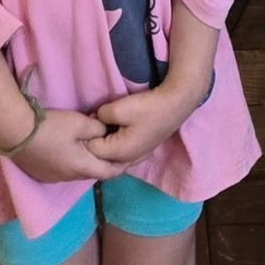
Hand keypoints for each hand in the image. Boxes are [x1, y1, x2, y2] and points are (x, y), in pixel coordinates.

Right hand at [7, 108, 123, 185]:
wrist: (13, 131)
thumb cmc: (50, 127)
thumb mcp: (81, 123)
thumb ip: (99, 130)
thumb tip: (106, 135)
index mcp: (82, 167)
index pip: (111, 173)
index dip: (123, 165)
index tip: (131, 156)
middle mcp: (69, 178)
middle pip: (94, 173)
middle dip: (105, 163)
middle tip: (113, 149)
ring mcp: (52, 178)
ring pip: (78, 172)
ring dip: (87, 162)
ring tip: (92, 148)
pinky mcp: (40, 174)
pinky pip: (63, 171)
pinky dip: (72, 163)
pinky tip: (70, 151)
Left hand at [88, 79, 203, 168]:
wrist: (176, 103)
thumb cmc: (148, 107)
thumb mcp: (117, 108)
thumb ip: (99, 117)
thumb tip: (97, 120)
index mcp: (120, 153)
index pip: (91, 149)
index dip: (88, 133)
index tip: (94, 118)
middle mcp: (129, 160)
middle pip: (101, 157)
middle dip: (97, 140)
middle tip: (101, 122)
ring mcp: (138, 157)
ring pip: (112, 156)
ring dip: (108, 142)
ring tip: (111, 125)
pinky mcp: (144, 150)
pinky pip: (123, 153)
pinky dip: (118, 144)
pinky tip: (121, 131)